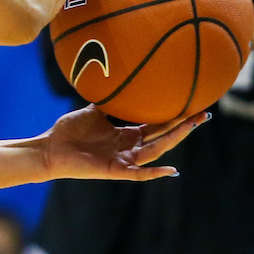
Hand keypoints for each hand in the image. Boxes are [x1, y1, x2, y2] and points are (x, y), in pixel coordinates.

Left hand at [41, 104, 209, 180]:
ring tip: (191, 127)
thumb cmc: (70, 131)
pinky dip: (154, 173)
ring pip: (155, 151)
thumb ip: (107, 101)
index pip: (156, 125)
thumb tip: (117, 79)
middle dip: (183, 126)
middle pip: (162, 137)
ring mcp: (123, 160)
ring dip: (174, 140)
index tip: (192, 105)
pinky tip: (171, 170)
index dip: (173, 116)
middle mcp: (128, 147)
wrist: (50, 147)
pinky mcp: (114, 171)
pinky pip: (137, 174)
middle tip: (203, 114)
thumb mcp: (92, 111)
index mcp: (125, 134)